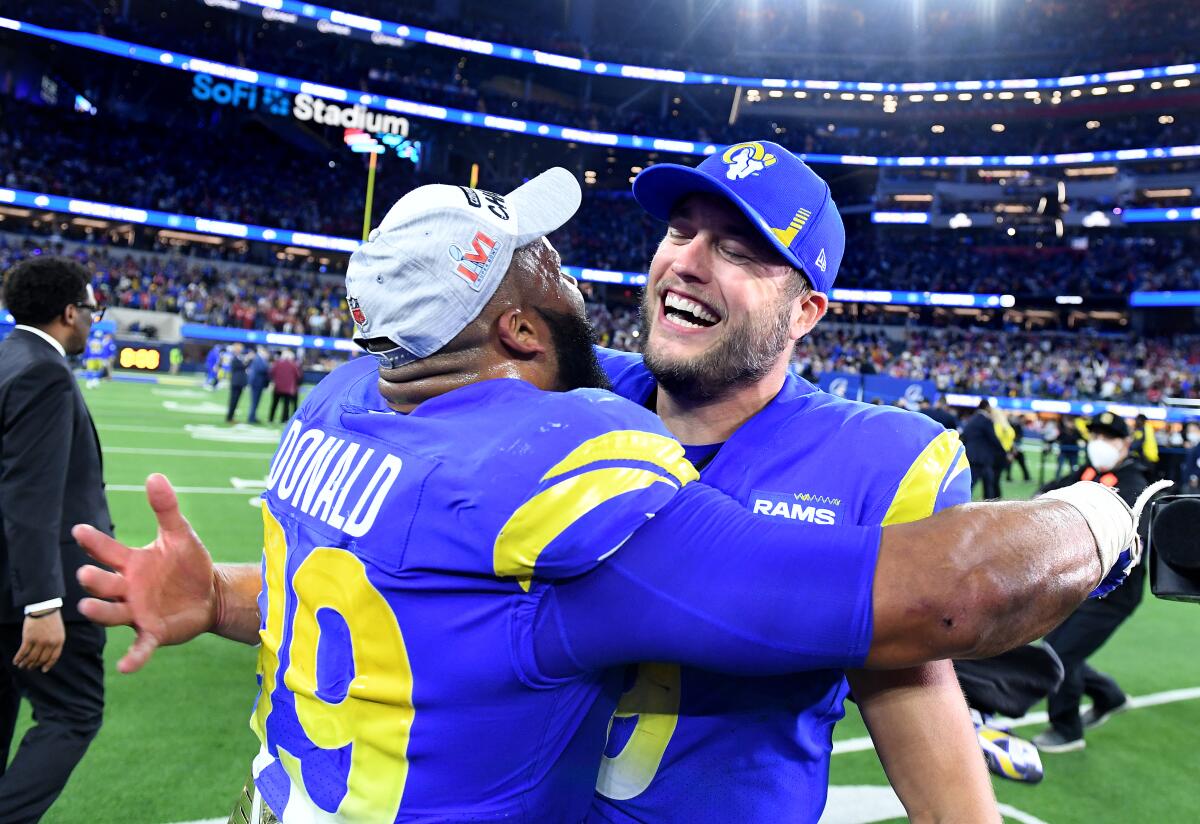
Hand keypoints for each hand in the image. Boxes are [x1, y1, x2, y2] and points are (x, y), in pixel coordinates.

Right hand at [13, 609, 64, 671]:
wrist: (44, 608)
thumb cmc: (51, 619)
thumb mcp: (59, 631)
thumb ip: (55, 642)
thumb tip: (48, 655)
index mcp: (59, 641)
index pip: (54, 657)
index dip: (48, 665)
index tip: (43, 670)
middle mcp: (50, 643)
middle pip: (41, 659)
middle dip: (34, 665)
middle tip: (29, 668)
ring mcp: (39, 641)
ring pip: (31, 658)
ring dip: (25, 663)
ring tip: (22, 666)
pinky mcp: (29, 639)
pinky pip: (23, 652)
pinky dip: (19, 658)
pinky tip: (16, 661)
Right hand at [72, 473, 219, 672]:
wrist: (211, 593)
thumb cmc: (188, 564)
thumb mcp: (180, 535)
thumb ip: (166, 509)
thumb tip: (155, 476)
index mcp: (131, 563)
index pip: (107, 551)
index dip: (94, 542)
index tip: (79, 529)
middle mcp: (128, 589)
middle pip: (104, 584)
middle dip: (95, 580)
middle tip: (85, 574)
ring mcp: (137, 612)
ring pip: (113, 614)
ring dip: (100, 612)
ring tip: (87, 607)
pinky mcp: (153, 633)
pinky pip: (139, 647)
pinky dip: (133, 657)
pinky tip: (125, 668)